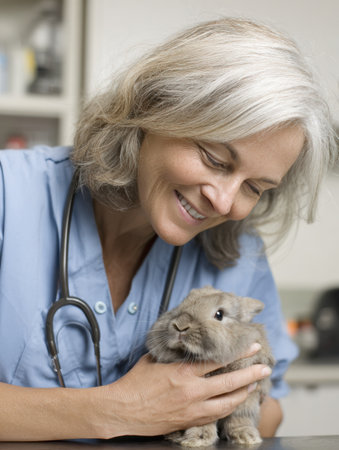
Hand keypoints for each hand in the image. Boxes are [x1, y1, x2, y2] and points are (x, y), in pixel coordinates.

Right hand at [98, 344, 270, 438]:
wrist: (123, 411)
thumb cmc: (135, 384)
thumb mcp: (154, 360)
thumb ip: (174, 354)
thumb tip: (186, 345)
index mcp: (183, 373)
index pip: (218, 361)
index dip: (237, 353)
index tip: (251, 346)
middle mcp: (192, 392)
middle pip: (230, 382)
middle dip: (250, 373)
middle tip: (264, 367)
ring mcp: (192, 410)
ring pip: (227, 402)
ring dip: (244, 392)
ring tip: (255, 384)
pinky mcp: (189, 422)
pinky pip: (215, 415)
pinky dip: (228, 406)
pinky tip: (234, 401)